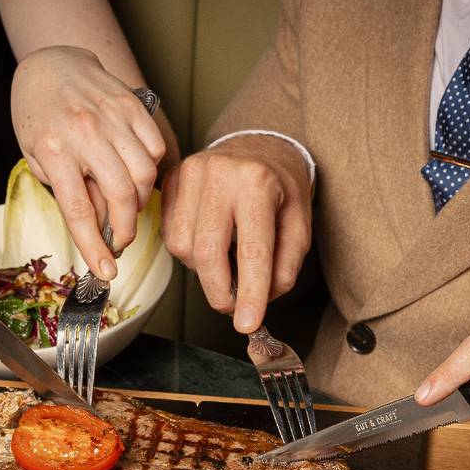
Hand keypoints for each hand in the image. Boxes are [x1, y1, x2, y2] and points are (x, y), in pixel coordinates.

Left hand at [11, 45, 165, 278]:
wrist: (50, 66)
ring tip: (126, 204)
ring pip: (144, 173)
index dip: (93, 245)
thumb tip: (101, 223)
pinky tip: (134, 172)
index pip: (78, 210)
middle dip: (126, 228)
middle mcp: (85, 132)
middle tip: (120, 240)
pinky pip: (155, 147)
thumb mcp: (40, 158)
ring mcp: (112, 116)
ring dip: (140, 200)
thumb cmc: (40, 117)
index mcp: (53, 149)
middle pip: (121, 194)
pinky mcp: (132, 105)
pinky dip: (151, 169)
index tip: (106, 271)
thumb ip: (69, 189)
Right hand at [160, 134, 310, 331]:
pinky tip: (208, 242)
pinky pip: (170, 235)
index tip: (248, 324)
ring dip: (204, 270)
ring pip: (184, 248)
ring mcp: (189, 174)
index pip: (252, 250)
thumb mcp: (299, 223)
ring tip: (225, 259)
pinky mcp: (171, 180)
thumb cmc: (281, 186)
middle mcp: (220, 174)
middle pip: (208, 253)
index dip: (250, 293)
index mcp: (258, 182)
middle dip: (219, 292)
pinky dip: (188, 252)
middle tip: (232, 307)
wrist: (258, 145)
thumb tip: (262, 299)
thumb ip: (286, 264)